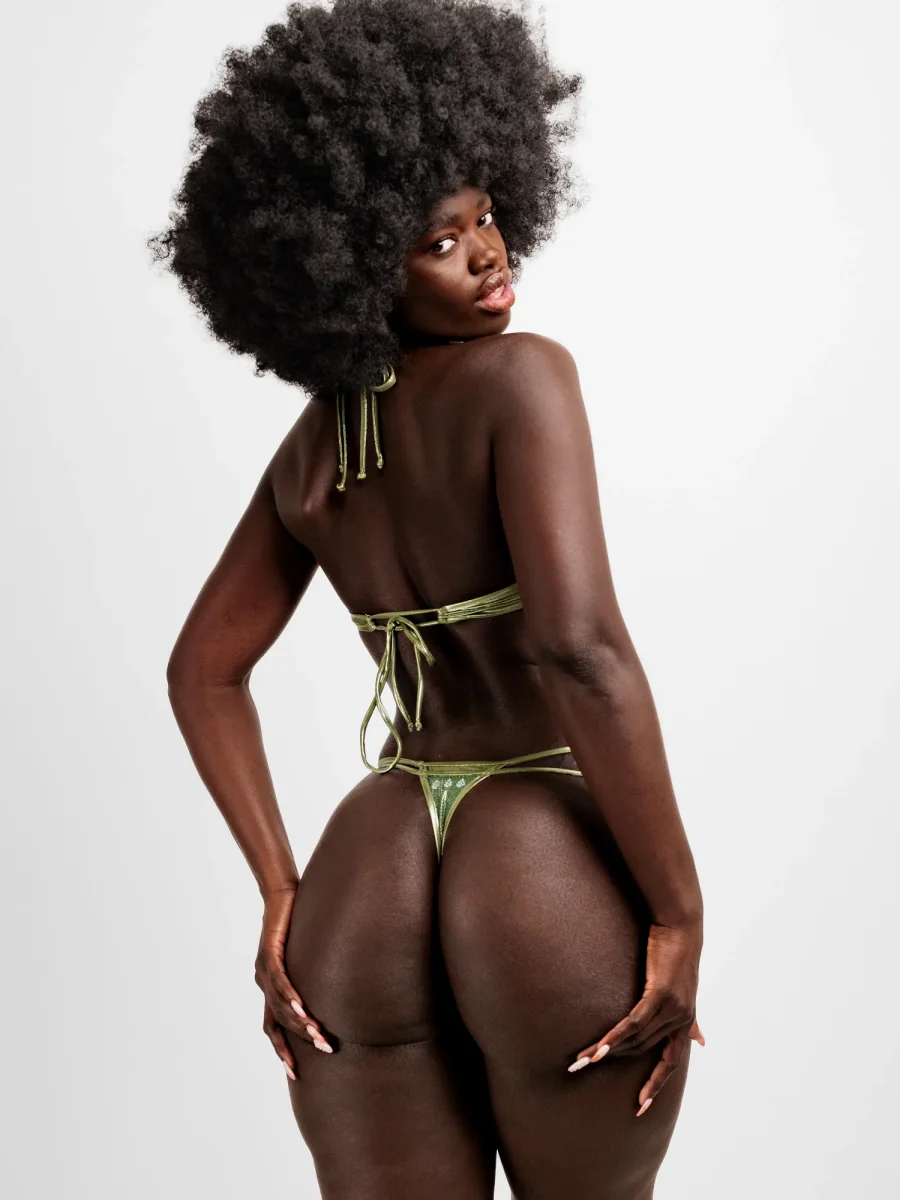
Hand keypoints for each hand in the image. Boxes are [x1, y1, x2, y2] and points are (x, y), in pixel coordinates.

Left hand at [255, 885, 333, 1079]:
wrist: (281, 892)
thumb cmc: (297, 921)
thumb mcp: (305, 955)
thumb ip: (313, 975)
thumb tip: (340, 989)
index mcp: (270, 986)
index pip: (272, 1027)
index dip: (282, 1050)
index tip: (295, 1075)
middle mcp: (263, 981)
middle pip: (277, 1022)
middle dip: (299, 1041)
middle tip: (325, 1050)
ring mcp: (263, 969)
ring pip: (279, 1005)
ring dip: (300, 1022)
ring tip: (319, 1035)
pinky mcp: (269, 952)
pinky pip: (279, 981)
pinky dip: (290, 997)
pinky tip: (303, 1008)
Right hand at [567, 921, 704, 1114]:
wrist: (681, 925)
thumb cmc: (678, 954)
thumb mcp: (687, 991)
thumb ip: (691, 1020)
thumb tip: (701, 1043)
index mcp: (685, 1023)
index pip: (669, 1064)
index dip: (655, 1086)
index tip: (640, 1109)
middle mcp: (680, 1020)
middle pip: (641, 1049)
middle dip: (613, 1062)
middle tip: (584, 1068)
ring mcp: (672, 1008)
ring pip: (635, 1039)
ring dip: (606, 1050)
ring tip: (582, 1060)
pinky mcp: (660, 994)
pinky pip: (633, 1023)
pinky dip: (614, 1037)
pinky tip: (597, 1048)